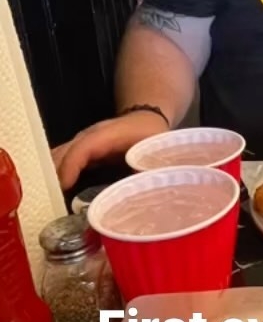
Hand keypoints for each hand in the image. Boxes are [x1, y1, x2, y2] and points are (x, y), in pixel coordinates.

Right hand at [52, 111, 168, 190]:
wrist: (146, 119)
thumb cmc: (150, 135)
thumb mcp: (152, 152)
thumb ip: (144, 171)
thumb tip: (138, 193)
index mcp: (106, 135)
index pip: (82, 148)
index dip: (71, 166)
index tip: (63, 187)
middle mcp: (88, 136)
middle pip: (63, 152)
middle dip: (55, 175)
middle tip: (51, 201)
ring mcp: (82, 142)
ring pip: (59, 156)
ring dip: (53, 176)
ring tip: (50, 200)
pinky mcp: (81, 150)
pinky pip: (64, 160)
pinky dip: (58, 175)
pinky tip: (55, 193)